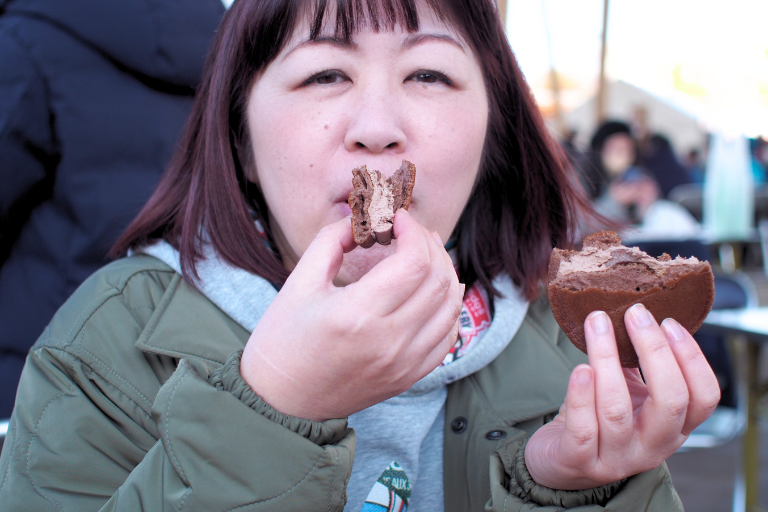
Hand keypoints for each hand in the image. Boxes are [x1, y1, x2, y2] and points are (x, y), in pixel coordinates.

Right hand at [240, 210, 462, 420]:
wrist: (281, 402)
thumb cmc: (283, 341)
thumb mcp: (298, 283)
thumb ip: (331, 241)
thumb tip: (363, 219)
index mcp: (357, 315)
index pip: (413, 262)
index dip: (413, 231)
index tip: (399, 218)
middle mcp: (388, 342)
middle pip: (438, 280)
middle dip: (431, 245)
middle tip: (412, 232)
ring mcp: (403, 364)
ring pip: (450, 307)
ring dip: (445, 272)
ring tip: (427, 254)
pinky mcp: (409, 377)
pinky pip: (447, 337)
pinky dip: (448, 308)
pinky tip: (435, 291)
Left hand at [524, 304, 720, 489]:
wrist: (560, 459)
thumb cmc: (598, 418)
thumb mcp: (630, 393)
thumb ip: (637, 361)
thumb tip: (637, 309)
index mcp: (673, 427)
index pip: (704, 398)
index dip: (692, 358)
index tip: (669, 321)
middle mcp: (652, 446)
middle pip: (670, 401)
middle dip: (654, 350)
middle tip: (634, 312)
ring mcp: (617, 457)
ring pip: (617, 410)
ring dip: (607, 358)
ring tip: (596, 323)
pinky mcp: (579, 461)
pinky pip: (583, 430)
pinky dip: (581, 396)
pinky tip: (580, 368)